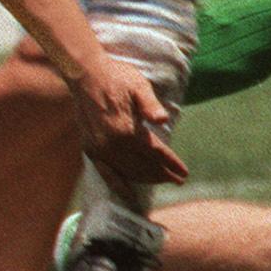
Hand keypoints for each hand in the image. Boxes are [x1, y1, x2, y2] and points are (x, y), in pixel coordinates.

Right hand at [70, 59, 187, 190]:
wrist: (85, 74)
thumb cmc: (116, 77)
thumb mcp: (138, 86)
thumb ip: (151, 105)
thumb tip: (163, 120)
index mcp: (126, 130)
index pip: (155, 153)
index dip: (171, 164)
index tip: (184, 173)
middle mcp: (112, 145)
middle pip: (143, 166)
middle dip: (162, 175)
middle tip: (177, 180)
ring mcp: (99, 150)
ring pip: (128, 172)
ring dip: (146, 179)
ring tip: (161, 181)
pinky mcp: (90, 150)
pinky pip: (106, 174)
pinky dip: (119, 186)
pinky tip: (128, 196)